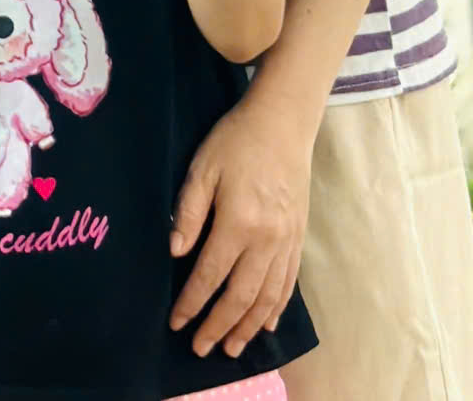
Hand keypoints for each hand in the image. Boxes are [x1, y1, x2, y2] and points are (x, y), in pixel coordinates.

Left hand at [168, 92, 316, 358]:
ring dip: (248, 326)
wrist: (283, 124)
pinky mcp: (298, 238)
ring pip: (267, 296)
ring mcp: (286, 241)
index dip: (192, 302)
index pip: (210, 274)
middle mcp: (266, 240)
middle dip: (219, 325)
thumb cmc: (236, 141)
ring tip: (233, 347)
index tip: (176, 322)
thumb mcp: (202, 168)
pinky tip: (266, 324)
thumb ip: (189, 212)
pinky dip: (276, 307)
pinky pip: (288, 282)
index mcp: (238, 222)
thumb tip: (175, 253)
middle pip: (240, 295)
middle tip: (201, 349)